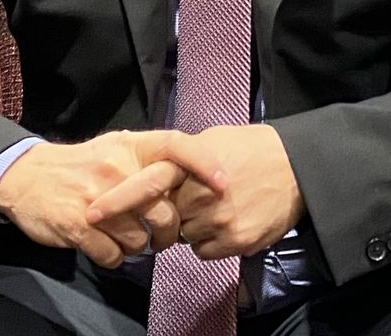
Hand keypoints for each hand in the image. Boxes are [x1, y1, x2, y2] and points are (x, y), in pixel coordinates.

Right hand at [0, 130, 227, 268]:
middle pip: (165, 210)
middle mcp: (117, 169)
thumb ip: (151, 159)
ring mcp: (97, 199)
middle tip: (164, 238)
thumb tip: (194, 175)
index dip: (205, 163)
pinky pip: (114, 255)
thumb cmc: (82, 165)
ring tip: (127, 239)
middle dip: (171, 232)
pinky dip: (114, 257)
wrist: (26, 177)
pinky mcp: (78, 226)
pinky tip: (106, 246)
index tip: (224, 185)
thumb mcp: (116, 148)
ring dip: (138, 247)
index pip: (177, 145)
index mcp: (131, 147)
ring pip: (140, 238)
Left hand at [87, 124, 301, 260]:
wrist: (298, 169)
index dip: (117, 199)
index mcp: (190, 166)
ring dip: (193, 226)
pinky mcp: (233, 242)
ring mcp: (216, 222)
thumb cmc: (254, 148)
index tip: (92, 213)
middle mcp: (199, 196)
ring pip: (184, 236)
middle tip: (190, 200)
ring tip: (220, 205)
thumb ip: (180, 156)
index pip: (146, 184)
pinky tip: (230, 219)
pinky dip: (212, 240)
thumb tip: (156, 167)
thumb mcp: (213, 139)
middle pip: (163, 217)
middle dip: (170, 213)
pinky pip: (205, 251)